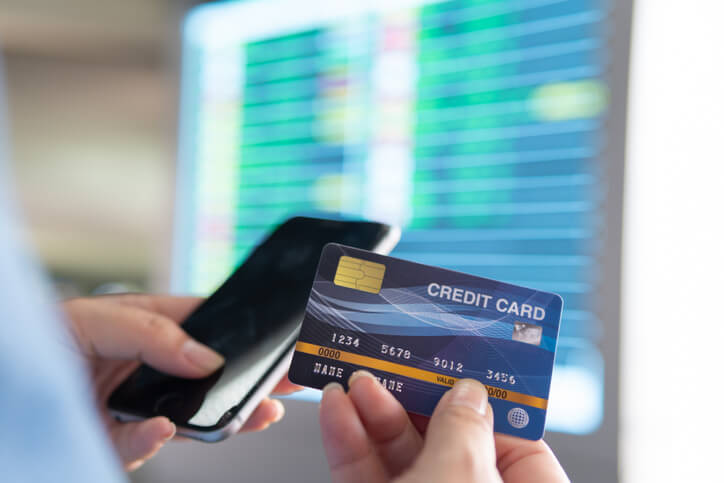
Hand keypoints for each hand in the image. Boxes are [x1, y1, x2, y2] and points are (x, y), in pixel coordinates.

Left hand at [63, 294, 300, 470]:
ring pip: (193, 414)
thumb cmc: (36, 338)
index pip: (211, 325)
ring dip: (226, 415)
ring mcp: (139, 406)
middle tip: (289, 379)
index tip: (278, 338)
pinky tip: (162, 427)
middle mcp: (151, 369)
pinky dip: (153, 439)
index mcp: (151, 328)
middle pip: (213, 374)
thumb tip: (204, 357)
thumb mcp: (94, 318)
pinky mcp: (120, 440)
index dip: (247, 331)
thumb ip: (151, 331)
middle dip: (252, 378)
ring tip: (255, 412)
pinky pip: (144, 444)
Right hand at [319, 371, 567, 482]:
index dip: (488, 399)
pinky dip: (348, 441)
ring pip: (401, 454)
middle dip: (416, 394)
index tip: (459, 364)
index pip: (518, 441)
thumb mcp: (462, 478)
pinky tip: (338, 408)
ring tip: (357, 374)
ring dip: (374, 410)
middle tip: (397, 356)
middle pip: (449, 439)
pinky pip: (365, 473)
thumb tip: (467, 393)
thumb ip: (464, 429)